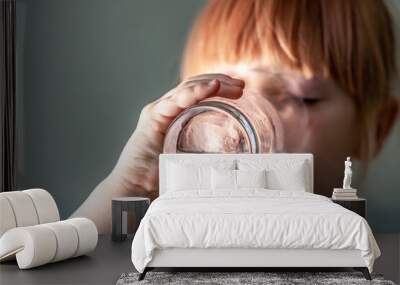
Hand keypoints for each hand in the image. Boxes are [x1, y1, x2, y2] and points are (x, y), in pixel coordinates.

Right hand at [110, 74, 244, 197]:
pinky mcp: (152, 118)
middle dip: (220, 82)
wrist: (134, 190)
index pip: (199, 93)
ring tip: (233, 85)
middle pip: (195, 86)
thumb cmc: (161, 180)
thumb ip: (208, 157)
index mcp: (176, 116)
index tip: (241, 90)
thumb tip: (237, 167)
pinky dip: (193, 93)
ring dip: (212, 83)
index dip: (220, 87)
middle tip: (242, 85)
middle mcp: (166, 110)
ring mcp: (158, 112)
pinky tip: (211, 88)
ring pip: (186, 88)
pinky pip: (174, 101)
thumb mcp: (192, 163)